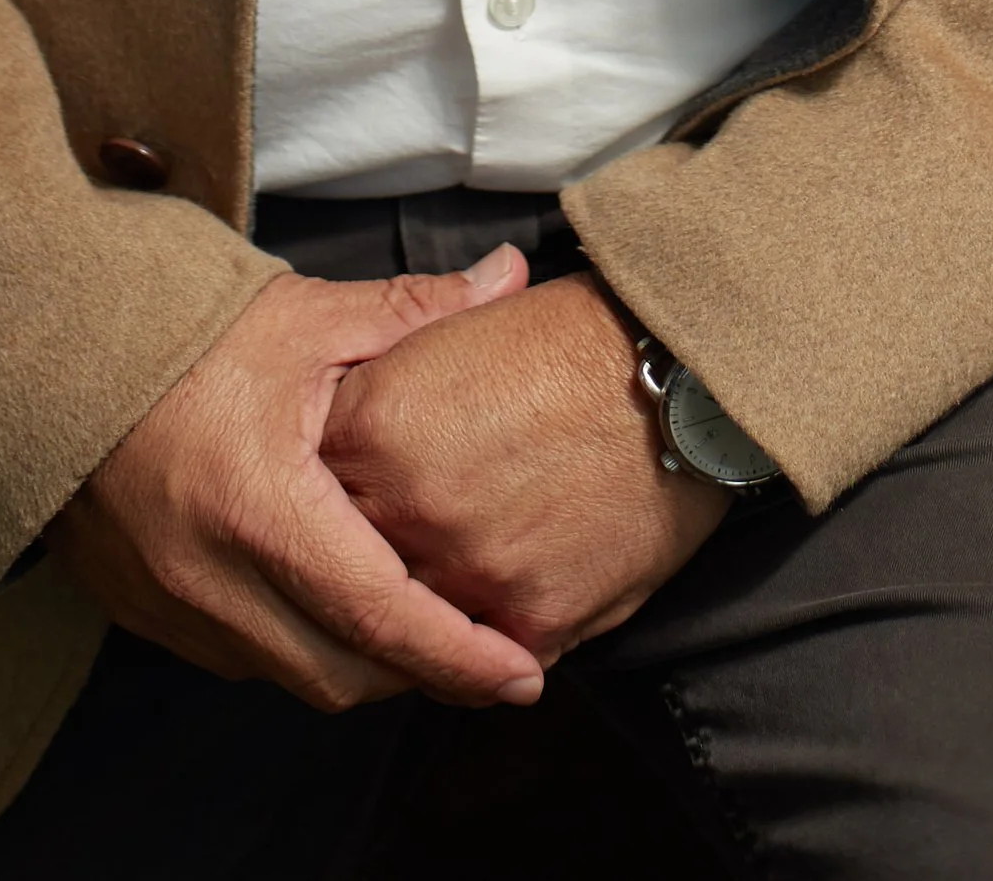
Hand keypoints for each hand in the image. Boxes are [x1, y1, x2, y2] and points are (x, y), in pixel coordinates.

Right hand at [49, 251, 547, 709]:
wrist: (45, 353)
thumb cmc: (177, 332)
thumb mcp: (305, 316)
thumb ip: (414, 311)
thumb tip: (508, 277)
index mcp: (259, 508)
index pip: (379, 616)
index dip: (459, 655)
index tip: (523, 674)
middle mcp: (211, 580)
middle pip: (342, 671)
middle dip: (422, 671)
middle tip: (489, 648)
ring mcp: (171, 607)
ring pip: (293, 677)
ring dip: (362, 663)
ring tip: (424, 625)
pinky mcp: (145, 612)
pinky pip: (245, 659)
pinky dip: (302, 646)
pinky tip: (338, 604)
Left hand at [324, 268, 727, 659]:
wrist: (678, 373)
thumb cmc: (570, 340)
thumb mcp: (455, 333)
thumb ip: (386, 378)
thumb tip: (346, 399)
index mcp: (371, 427)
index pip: (314, 493)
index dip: (328, 500)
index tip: (342, 505)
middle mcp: (404, 507)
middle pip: (351, 569)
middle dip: (366, 568)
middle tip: (391, 560)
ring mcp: (466, 571)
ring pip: (414, 628)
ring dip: (424, 619)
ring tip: (450, 593)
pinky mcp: (531, 620)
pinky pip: (487, 659)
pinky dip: (491, 648)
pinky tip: (503, 618)